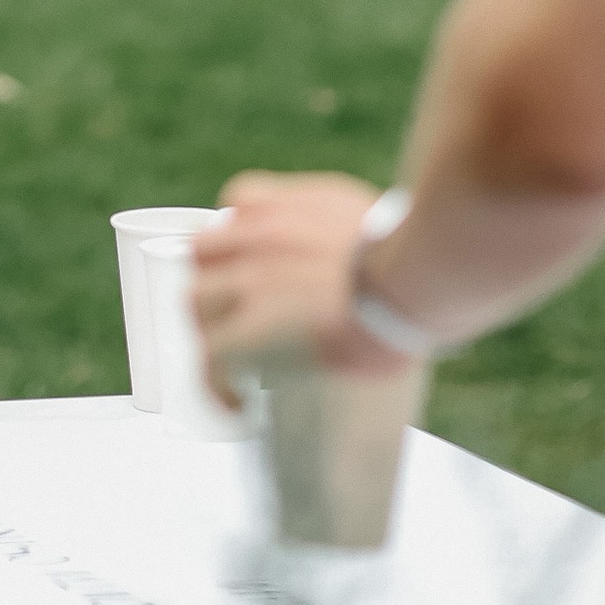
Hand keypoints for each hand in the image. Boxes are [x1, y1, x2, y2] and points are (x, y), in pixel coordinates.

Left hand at [188, 172, 404, 400]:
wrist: (408, 285)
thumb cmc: (408, 258)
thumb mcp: (364, 214)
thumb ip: (332, 218)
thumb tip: (339, 244)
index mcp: (288, 209)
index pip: (239, 201)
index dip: (242, 232)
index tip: (251, 259)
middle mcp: (257, 239)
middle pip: (204, 251)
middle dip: (217, 278)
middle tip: (238, 314)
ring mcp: (247, 286)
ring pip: (195, 302)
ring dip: (212, 329)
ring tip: (236, 360)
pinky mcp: (248, 334)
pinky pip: (210, 359)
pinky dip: (218, 386)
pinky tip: (238, 404)